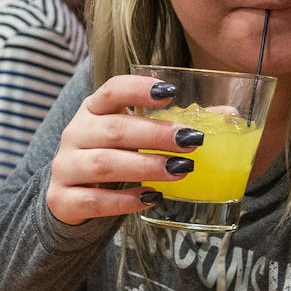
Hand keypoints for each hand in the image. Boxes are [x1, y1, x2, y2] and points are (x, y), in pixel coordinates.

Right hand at [45, 73, 200, 225]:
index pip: (111, 90)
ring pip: (104, 164)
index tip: (170, 92)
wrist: (70, 196)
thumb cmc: (113, 157)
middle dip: (155, 135)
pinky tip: (151, 198)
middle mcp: (75, 133)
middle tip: (191, 142)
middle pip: (114, 130)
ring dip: (145, 166)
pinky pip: (94, 200)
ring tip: (180, 170)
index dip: (138, 89)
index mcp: (93, 109)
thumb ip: (173, 125)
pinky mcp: (62, 198)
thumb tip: (228, 117)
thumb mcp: (135, 137)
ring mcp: (65, 166)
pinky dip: (124, 201)